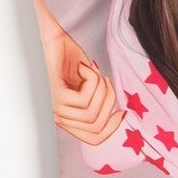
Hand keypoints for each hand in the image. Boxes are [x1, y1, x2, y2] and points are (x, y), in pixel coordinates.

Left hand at [31, 0, 125, 144]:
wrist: (55, 38)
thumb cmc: (71, 58)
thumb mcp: (91, 85)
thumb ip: (99, 103)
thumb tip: (120, 116)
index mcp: (69, 118)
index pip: (93, 139)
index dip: (112, 129)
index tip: (122, 113)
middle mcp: (60, 117)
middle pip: (96, 127)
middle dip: (109, 102)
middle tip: (105, 79)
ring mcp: (56, 108)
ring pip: (92, 113)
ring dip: (101, 89)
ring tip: (94, 72)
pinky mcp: (55, 96)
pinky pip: (85, 99)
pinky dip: (92, 80)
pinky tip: (84, 67)